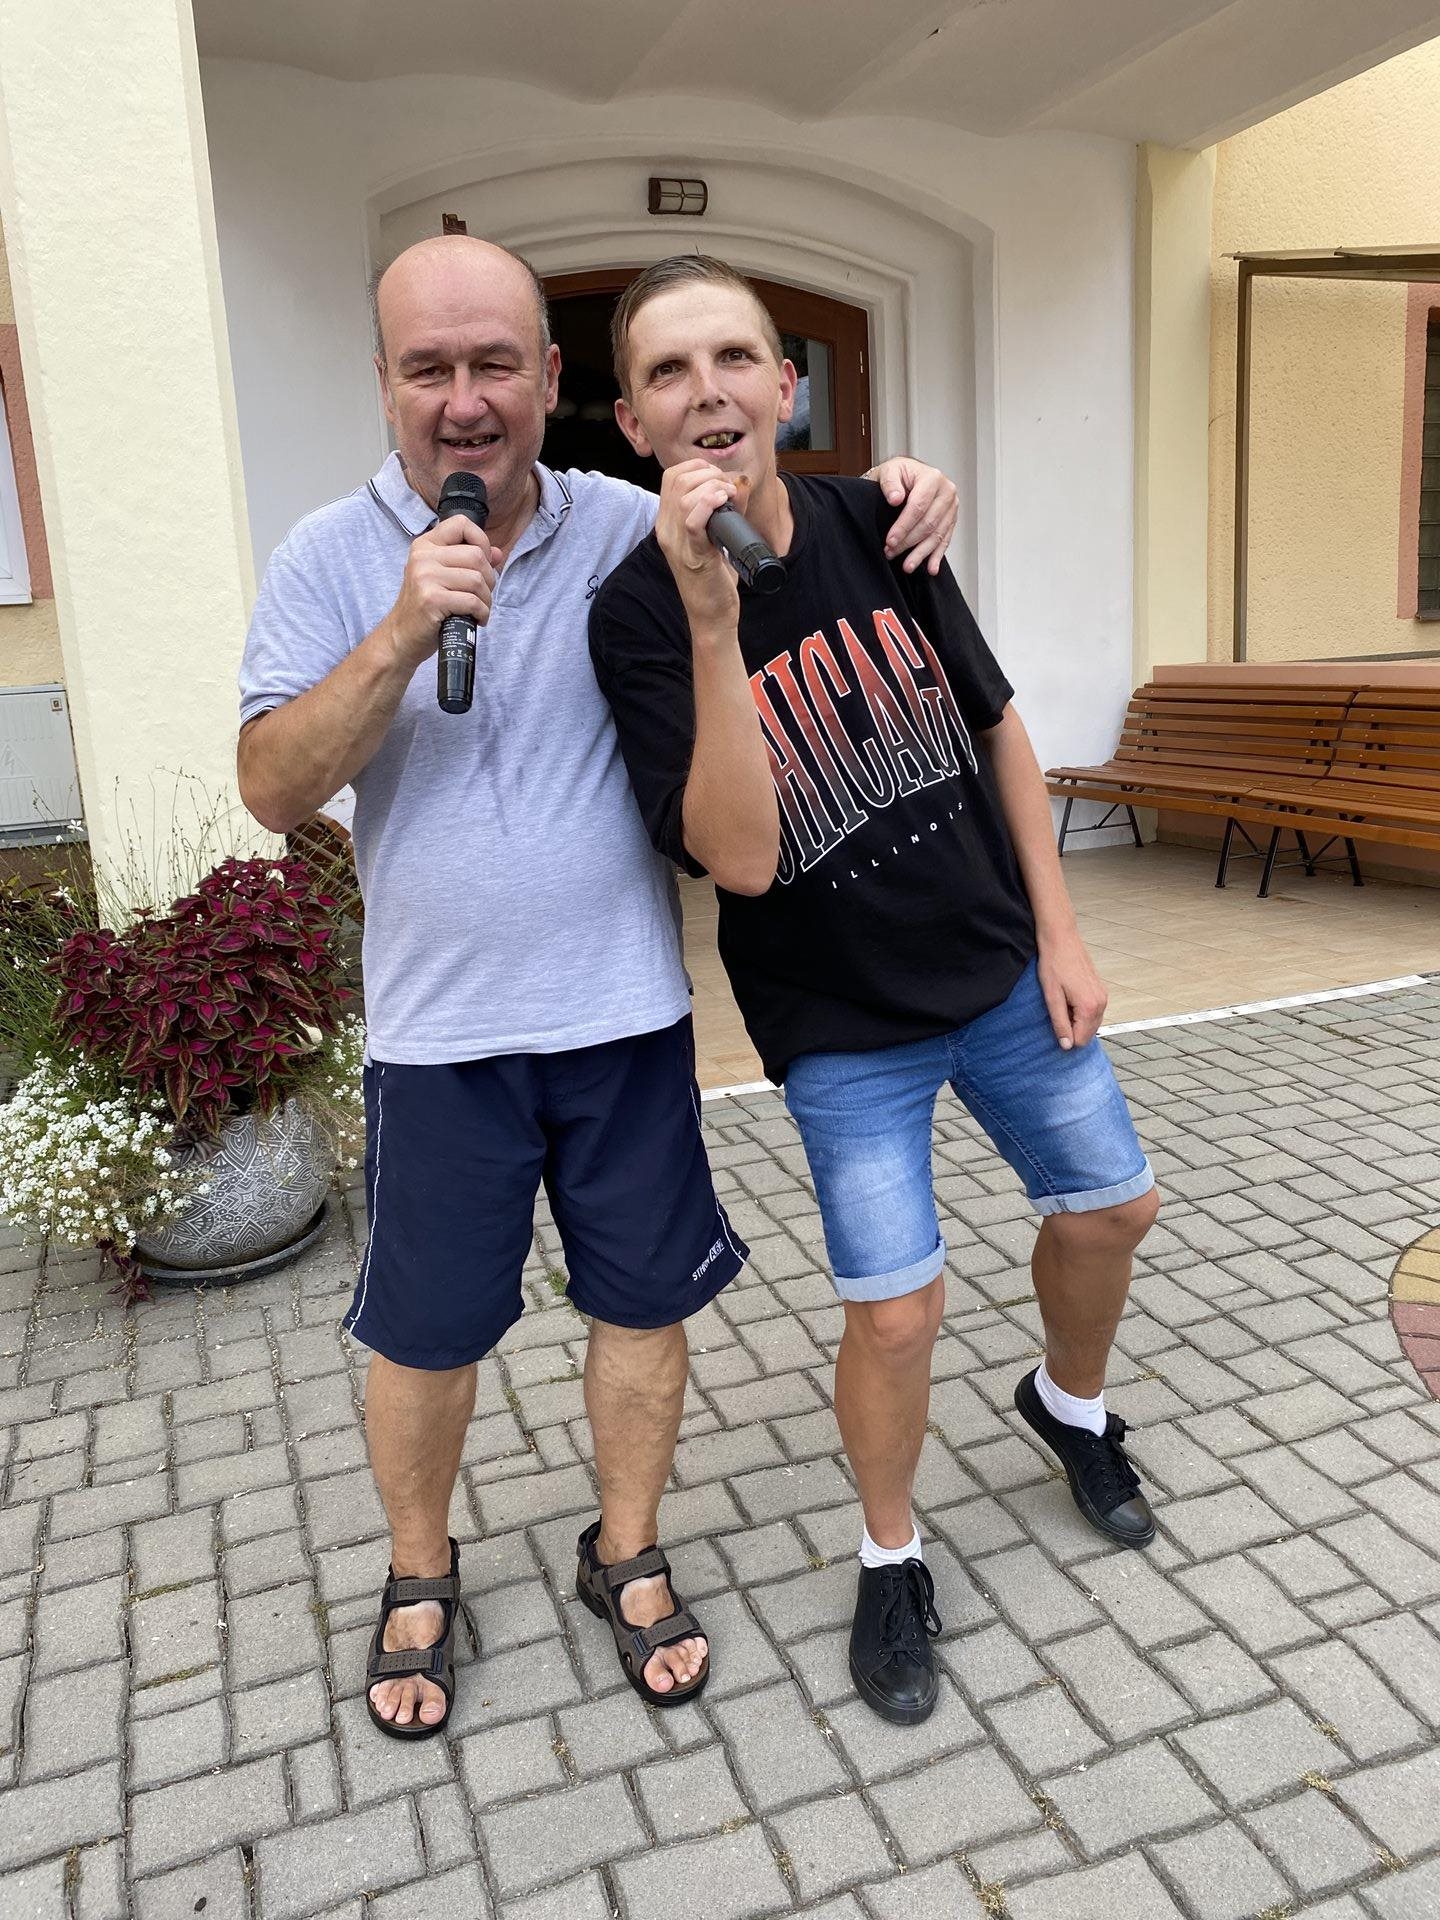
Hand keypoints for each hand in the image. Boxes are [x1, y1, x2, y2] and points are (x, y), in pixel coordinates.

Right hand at [384, 516, 500, 669]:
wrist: (402, 636)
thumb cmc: (426, 607)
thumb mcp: (444, 577)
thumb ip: (469, 561)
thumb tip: (497, 553)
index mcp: (425, 545)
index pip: (461, 523)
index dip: (481, 540)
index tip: (483, 563)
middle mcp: (423, 556)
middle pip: (476, 555)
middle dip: (489, 579)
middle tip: (482, 596)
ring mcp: (425, 577)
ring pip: (477, 580)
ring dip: (486, 599)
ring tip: (479, 610)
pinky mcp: (431, 599)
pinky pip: (472, 601)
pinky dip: (482, 613)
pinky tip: (476, 619)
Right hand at [655, 460, 742, 632]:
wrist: (712, 616)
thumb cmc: (716, 577)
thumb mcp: (718, 535)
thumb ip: (727, 508)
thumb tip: (740, 481)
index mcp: (668, 522)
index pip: (672, 476)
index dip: (698, 468)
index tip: (720, 479)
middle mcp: (666, 530)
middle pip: (677, 480)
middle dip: (709, 475)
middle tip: (728, 490)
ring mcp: (676, 544)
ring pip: (683, 496)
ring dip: (712, 488)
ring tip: (729, 498)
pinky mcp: (692, 557)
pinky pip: (692, 522)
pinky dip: (708, 505)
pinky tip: (723, 501)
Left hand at [869, 457, 959, 575]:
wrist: (908, 475)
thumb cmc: (900, 474)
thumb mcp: (890, 471)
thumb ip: (890, 483)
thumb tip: (896, 498)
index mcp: (933, 478)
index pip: (918, 506)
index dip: (904, 526)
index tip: (891, 540)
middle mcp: (946, 492)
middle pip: (928, 523)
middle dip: (909, 542)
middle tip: (892, 552)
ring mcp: (951, 507)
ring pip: (937, 535)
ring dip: (921, 553)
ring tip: (908, 565)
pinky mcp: (951, 519)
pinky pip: (945, 540)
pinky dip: (937, 556)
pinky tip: (931, 568)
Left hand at [1037, 929, 1108, 1050]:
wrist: (1061, 938)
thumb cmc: (1053, 964)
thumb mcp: (1051, 997)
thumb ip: (1060, 1023)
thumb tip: (1066, 1045)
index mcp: (1090, 1007)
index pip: (1080, 1040)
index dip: (1064, 1036)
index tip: (1053, 1021)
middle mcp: (1101, 1003)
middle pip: (1088, 1034)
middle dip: (1071, 1029)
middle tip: (1057, 1010)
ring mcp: (1103, 996)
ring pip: (1091, 1023)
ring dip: (1076, 1020)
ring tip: (1062, 1002)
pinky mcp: (1100, 990)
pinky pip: (1093, 1012)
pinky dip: (1081, 1011)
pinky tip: (1068, 997)